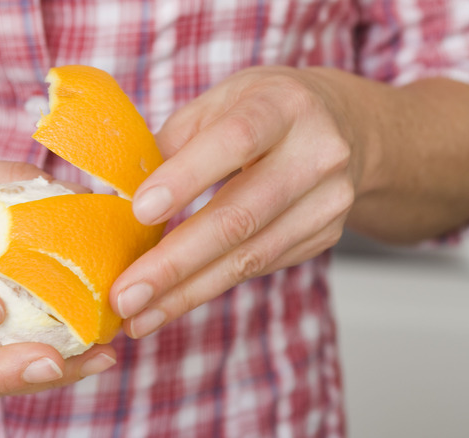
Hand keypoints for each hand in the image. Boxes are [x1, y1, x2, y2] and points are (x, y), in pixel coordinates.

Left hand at [111, 66, 358, 337]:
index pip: (236, 140)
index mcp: (285, 105)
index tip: (139, 212)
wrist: (347, 128)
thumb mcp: (224, 100)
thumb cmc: (269, 110)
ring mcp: (328, 201)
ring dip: (188, 291)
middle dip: (177, 262)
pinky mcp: (325, 236)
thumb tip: (120, 192)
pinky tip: (173, 301)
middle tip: (125, 295)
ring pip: (251, 256)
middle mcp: (317, 154)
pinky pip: (260, 267)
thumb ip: (176, 140)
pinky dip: (211, 286)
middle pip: (242, 216)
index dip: (188, 178)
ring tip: (139, 315)